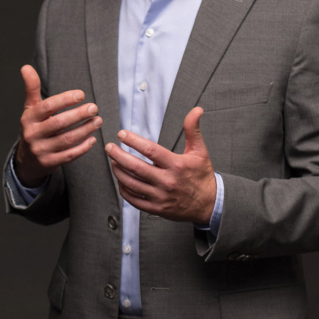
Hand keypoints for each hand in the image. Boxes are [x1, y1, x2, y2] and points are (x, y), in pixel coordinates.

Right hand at [13, 65, 100, 187]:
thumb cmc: (33, 128)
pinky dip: (82, 148)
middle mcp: (32, 134)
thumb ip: (32, 88)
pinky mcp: (49, 163)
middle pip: (58, 123)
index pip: (47, 107)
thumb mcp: (30, 109)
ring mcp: (40, 150)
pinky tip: (92, 139)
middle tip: (94, 108)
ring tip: (97, 121)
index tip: (81, 94)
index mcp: (29, 118)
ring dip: (85, 130)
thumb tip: (26, 67)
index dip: (64, 100)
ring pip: (66, 140)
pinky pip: (69, 155)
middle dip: (78, 115)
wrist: (27, 160)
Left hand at [104, 107, 216, 224]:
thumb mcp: (200, 151)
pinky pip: (135, 200)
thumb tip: (196, 110)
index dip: (133, 141)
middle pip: (136, 167)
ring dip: (119, 172)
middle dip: (118, 155)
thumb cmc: (202, 176)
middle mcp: (167, 181)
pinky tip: (121, 181)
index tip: (122, 134)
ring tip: (113, 162)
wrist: (209, 205)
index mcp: (177, 165)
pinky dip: (124, 190)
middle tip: (109, 147)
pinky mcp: (157, 209)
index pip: (150, 150)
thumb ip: (193, 129)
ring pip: (132, 184)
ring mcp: (161, 196)